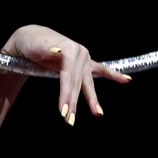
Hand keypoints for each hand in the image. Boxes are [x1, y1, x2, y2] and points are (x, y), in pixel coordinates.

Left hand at [3, 25, 130, 124]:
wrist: (31, 37)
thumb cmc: (31, 43)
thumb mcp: (35, 45)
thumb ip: (46, 49)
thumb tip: (56, 51)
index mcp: (70, 49)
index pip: (69, 76)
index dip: (66, 93)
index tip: (62, 110)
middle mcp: (81, 53)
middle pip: (77, 83)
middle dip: (73, 102)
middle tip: (69, 120)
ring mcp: (84, 58)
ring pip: (87, 82)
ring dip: (92, 99)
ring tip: (98, 113)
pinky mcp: (84, 62)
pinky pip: (101, 70)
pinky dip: (114, 75)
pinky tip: (126, 80)